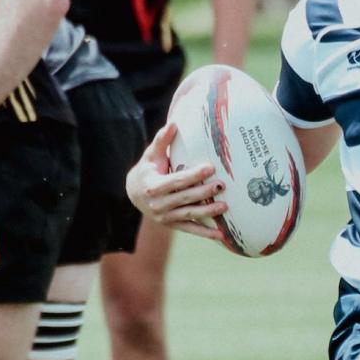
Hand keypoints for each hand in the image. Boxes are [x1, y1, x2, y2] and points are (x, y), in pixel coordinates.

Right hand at [126, 123, 228, 241]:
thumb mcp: (151, 155)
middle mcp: (158, 204)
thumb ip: (162, 140)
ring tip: (225, 206)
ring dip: (208, 212)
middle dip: (204, 192)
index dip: (194, 175)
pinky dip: (205, 233)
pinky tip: (221, 236)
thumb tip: (173, 123)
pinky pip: (190, 229)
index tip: (210, 168)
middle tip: (222, 185)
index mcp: (152, 186)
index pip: (177, 180)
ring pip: (189, 214)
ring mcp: (164, 216)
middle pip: (185, 198)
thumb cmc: (148, 169)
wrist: (133, 192)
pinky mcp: (171, 224)